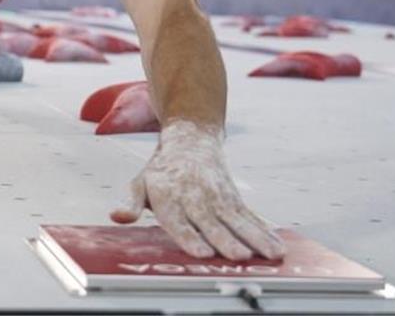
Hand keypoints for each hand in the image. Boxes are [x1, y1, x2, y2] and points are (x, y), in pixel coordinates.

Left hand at [110, 119, 285, 260]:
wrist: (190, 137)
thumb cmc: (162, 170)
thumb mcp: (140, 183)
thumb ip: (130, 204)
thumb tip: (116, 216)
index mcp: (168, 195)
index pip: (179, 220)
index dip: (191, 237)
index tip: (203, 253)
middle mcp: (195, 196)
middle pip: (211, 221)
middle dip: (225, 240)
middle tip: (239, 256)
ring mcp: (217, 196)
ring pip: (236, 219)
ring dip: (253, 237)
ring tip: (269, 254)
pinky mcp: (233, 197)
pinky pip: (250, 216)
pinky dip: (264, 231)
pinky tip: (277, 246)